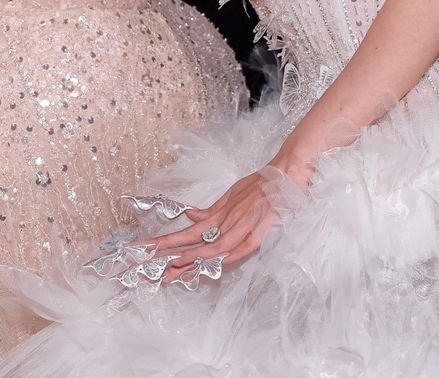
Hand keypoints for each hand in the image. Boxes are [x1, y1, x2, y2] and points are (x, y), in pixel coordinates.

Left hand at [140, 151, 313, 285]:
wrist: (286, 170)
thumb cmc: (260, 183)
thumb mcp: (232, 193)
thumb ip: (212, 210)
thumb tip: (191, 216)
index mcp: (222, 211)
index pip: (192, 230)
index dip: (172, 240)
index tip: (152, 249)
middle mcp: (230, 217)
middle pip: (200, 240)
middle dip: (178, 254)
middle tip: (158, 268)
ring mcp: (246, 221)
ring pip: (220, 243)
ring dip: (199, 256)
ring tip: (178, 267)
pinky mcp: (264, 224)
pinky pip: (249, 243)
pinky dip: (236, 252)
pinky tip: (222, 261)